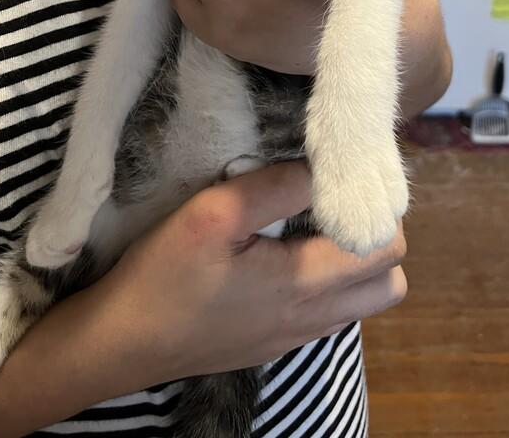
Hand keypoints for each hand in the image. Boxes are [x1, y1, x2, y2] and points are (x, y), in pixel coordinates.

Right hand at [94, 161, 406, 393]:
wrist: (118, 343)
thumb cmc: (163, 275)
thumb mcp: (212, 214)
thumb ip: (275, 187)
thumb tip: (323, 165)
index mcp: (306, 285)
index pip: (388, 246)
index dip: (376, 206)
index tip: (344, 178)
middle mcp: (313, 318)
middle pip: (390, 280)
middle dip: (374, 234)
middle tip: (335, 200)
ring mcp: (296, 336)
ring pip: (364, 301)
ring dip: (354, 260)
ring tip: (313, 223)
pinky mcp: (275, 342)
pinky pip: (331, 313)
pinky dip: (329, 281)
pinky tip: (286, 253)